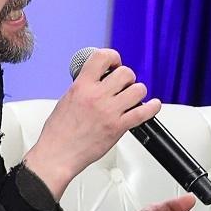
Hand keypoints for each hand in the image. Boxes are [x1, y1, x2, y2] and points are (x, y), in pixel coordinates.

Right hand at [23, 48, 161, 198]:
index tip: (115, 63)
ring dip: (138, 92)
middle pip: (126, 73)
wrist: (57, 154)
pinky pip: (144, 112)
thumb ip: (83, 87)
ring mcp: (109, 111)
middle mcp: (97, 96)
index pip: (102, 57)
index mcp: (81, 86)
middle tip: (124, 85)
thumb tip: (96, 80)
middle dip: (127, 77)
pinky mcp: (118, 127)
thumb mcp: (67, 99)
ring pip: (138, 90)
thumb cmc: (59, 132)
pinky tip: (153, 105)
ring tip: (132, 97)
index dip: (113, 57)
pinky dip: (153, 107)